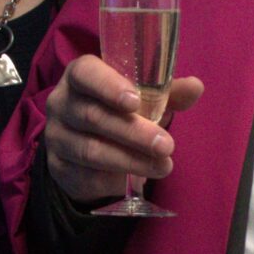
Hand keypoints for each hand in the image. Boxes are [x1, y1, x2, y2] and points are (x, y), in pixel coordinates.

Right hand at [43, 50, 204, 203]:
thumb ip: (167, 93)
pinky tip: (135, 180)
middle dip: (134, 132)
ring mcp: (57, 136)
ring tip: (163, 166)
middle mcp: (61, 103)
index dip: (109, 86)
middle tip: (166, 145)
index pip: (86, 73)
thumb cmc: (119, 114)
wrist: (89, 151)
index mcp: (80, 76)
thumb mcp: (144, 101)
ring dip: (131, 159)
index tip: (135, 102)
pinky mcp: (58, 167)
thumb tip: (196, 86)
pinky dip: (114, 179)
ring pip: (91, 150)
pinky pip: (86, 175)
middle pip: (93, 116)